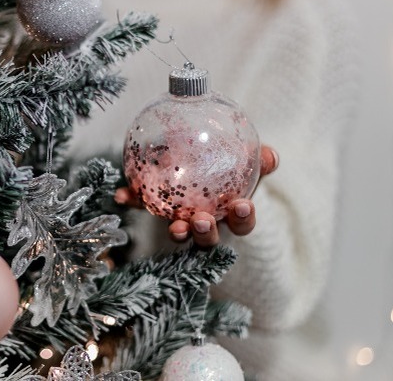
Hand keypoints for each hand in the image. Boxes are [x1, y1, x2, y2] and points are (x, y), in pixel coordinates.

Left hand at [115, 145, 278, 248]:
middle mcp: (207, 223)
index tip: (242, 206)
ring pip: (180, 234)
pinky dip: (131, 201)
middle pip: (210, 237)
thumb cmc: (226, 168)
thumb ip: (258, 159)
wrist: (195, 164)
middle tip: (202, 221)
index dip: (244, 218)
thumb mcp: (244, 162)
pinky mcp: (155, 211)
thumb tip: (272, 156)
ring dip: (177, 231)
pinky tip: (120, 195)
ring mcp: (181, 221)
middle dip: (207, 233)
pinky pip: (142, 207)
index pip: (243, 222)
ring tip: (174, 226)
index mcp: (230, 212)